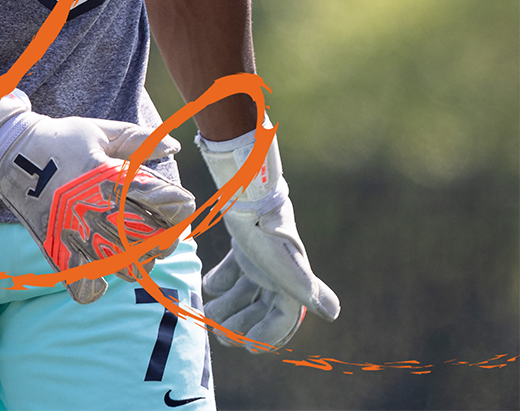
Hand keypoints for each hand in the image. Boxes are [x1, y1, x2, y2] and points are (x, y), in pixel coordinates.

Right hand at [0, 73, 195, 302]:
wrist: (10, 152)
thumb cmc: (62, 139)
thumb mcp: (101, 132)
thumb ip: (139, 140)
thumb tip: (174, 148)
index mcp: (112, 178)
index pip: (166, 204)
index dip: (180, 205)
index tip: (177, 201)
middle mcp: (97, 210)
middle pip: (154, 242)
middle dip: (164, 235)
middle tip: (157, 225)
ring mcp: (76, 236)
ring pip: (127, 269)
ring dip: (136, 259)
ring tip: (130, 242)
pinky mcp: (57, 253)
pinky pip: (87, 288)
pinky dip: (98, 283)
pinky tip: (99, 263)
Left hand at [196, 125, 339, 350]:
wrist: (250, 195)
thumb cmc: (270, 235)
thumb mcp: (288, 267)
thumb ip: (308, 291)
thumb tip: (334, 313)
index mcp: (292, 284)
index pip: (282, 319)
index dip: (268, 337)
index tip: (249, 347)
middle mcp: (277, 275)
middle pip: (259, 310)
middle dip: (241, 325)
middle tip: (220, 334)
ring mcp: (260, 261)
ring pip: (243, 293)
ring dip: (227, 306)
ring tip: (208, 312)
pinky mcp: (244, 247)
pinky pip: (232, 271)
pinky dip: (220, 280)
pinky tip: (208, 286)